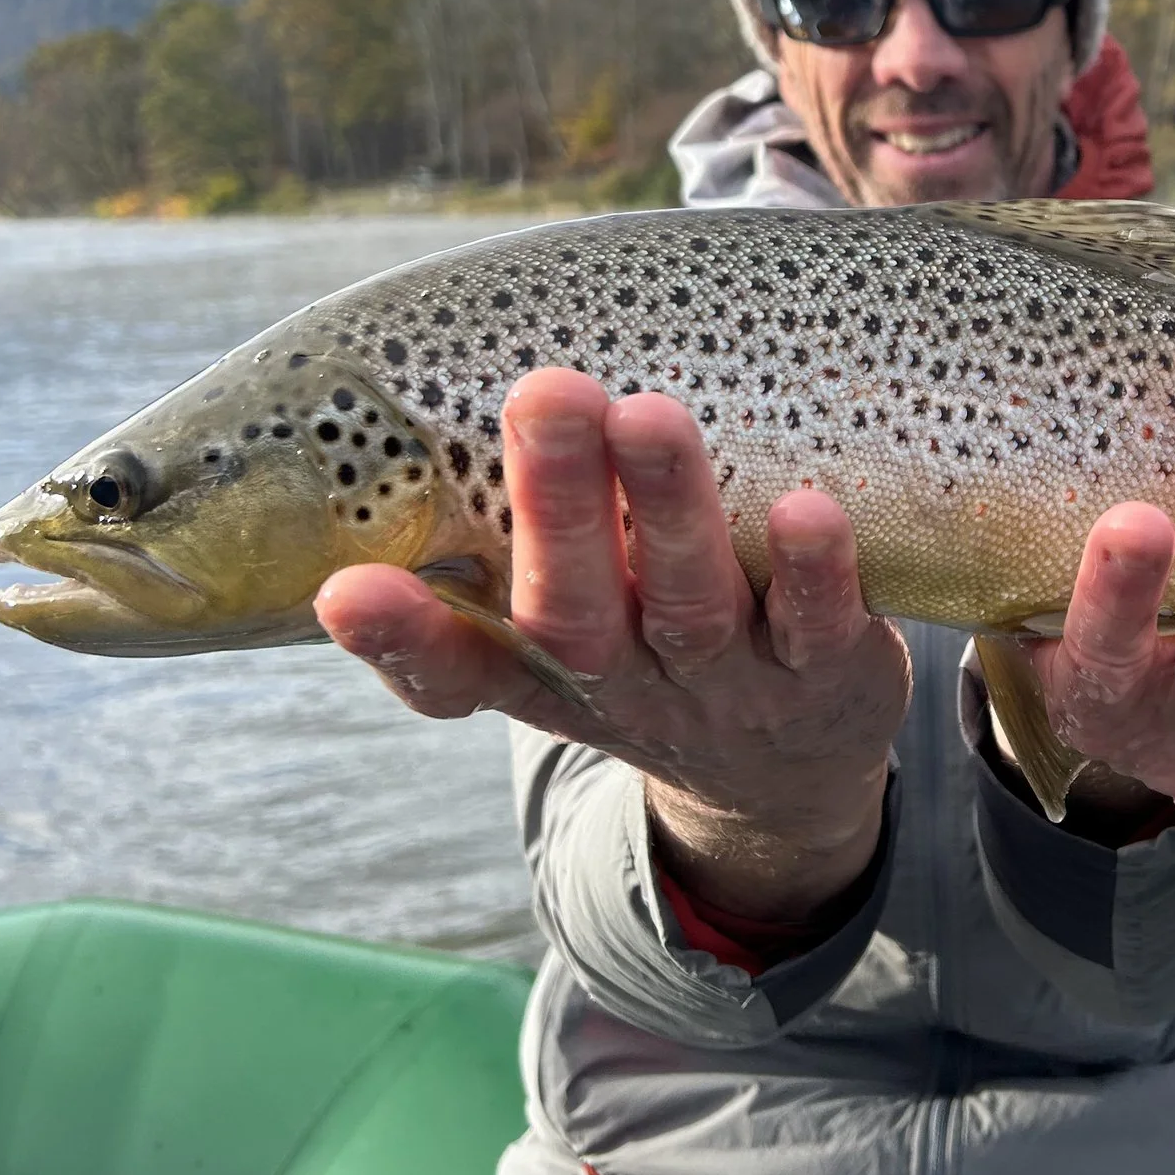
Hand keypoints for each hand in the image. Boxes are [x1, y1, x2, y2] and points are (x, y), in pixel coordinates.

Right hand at [314, 367, 908, 919]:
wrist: (788, 781)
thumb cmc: (651, 660)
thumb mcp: (559, 639)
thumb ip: (492, 563)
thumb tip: (396, 458)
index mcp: (542, 670)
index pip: (455, 669)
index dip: (400, 637)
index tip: (348, 588)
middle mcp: (625, 679)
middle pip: (575, 608)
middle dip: (558, 503)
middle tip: (547, 394)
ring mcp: (728, 682)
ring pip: (690, 603)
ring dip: (668, 510)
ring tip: (652, 417)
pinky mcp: (826, 674)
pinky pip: (818, 625)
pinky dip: (811, 572)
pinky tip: (807, 510)